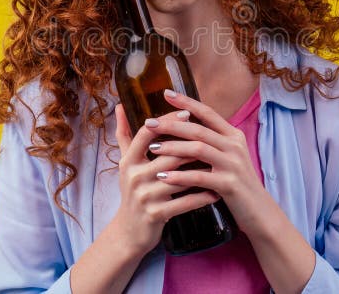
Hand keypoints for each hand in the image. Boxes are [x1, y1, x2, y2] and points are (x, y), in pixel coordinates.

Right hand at [112, 103, 220, 255]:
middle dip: (191, 144)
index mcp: (128, 161)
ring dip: (202, 169)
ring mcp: (145, 196)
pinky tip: (216, 191)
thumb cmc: (132, 192)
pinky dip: (202, 196)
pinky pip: (184, 203)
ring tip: (219, 161)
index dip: (166, 121)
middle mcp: (134, 177)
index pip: (146, 134)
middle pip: (167, 154)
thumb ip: (124, 134)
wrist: (129, 232)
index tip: (186, 112)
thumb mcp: (125, 163)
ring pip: (179, 177)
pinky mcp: (156, 214)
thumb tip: (119, 105)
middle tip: (213, 136)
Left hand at [144, 90, 266, 234]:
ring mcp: (233, 164)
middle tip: (148, 123)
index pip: (207, 113)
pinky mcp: (229, 184)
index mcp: (233, 136)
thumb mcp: (228, 157)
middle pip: (199, 129)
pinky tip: (163, 177)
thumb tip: (185, 128)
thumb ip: (212, 142)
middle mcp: (234, 145)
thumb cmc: (237, 183)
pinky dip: (180, 176)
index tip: (166, 93)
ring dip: (172, 148)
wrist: (259, 211)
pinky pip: (200, 176)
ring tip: (152, 148)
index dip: (187, 102)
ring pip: (198, 149)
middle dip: (171, 125)